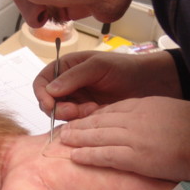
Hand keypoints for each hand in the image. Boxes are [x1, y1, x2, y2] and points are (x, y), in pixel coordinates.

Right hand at [33, 50, 181, 120]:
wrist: (148, 84)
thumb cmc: (124, 68)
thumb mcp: (99, 66)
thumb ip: (74, 76)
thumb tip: (49, 90)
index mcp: (66, 68)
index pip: (42, 82)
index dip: (41, 94)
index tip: (50, 104)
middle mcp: (68, 85)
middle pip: (48, 102)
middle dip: (59, 108)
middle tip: (77, 111)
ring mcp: (77, 101)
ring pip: (61, 115)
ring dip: (73, 116)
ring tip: (93, 110)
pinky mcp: (87, 116)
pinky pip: (76, 123)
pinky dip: (83, 122)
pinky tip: (97, 114)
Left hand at [61, 97, 189, 181]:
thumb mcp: (171, 111)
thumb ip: (155, 115)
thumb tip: (150, 126)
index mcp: (144, 105)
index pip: (113, 109)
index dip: (95, 115)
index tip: (83, 119)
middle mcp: (134, 118)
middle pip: (100, 120)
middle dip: (80, 124)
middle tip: (64, 129)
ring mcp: (134, 137)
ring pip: (98, 136)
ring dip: (78, 138)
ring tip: (63, 141)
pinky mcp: (136, 156)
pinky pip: (106, 155)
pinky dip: (88, 155)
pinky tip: (76, 156)